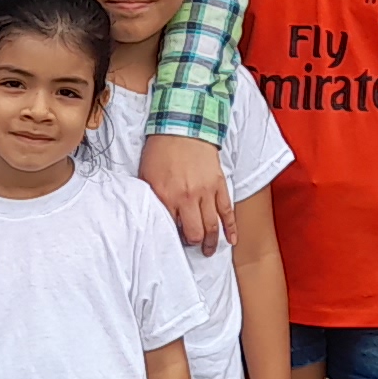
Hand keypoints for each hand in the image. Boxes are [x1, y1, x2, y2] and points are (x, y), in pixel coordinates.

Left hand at [140, 134, 231, 253]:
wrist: (182, 127)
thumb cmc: (161, 150)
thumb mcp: (146, 176)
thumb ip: (151, 198)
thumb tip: (153, 217)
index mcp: (166, 196)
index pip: (171, 228)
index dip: (173, 238)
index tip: (173, 239)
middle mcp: (186, 198)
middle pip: (194, 233)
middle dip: (193, 243)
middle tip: (192, 247)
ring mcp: (205, 192)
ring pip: (212, 226)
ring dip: (211, 242)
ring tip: (208, 251)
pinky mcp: (218, 185)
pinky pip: (227, 211)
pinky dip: (231, 227)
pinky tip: (231, 240)